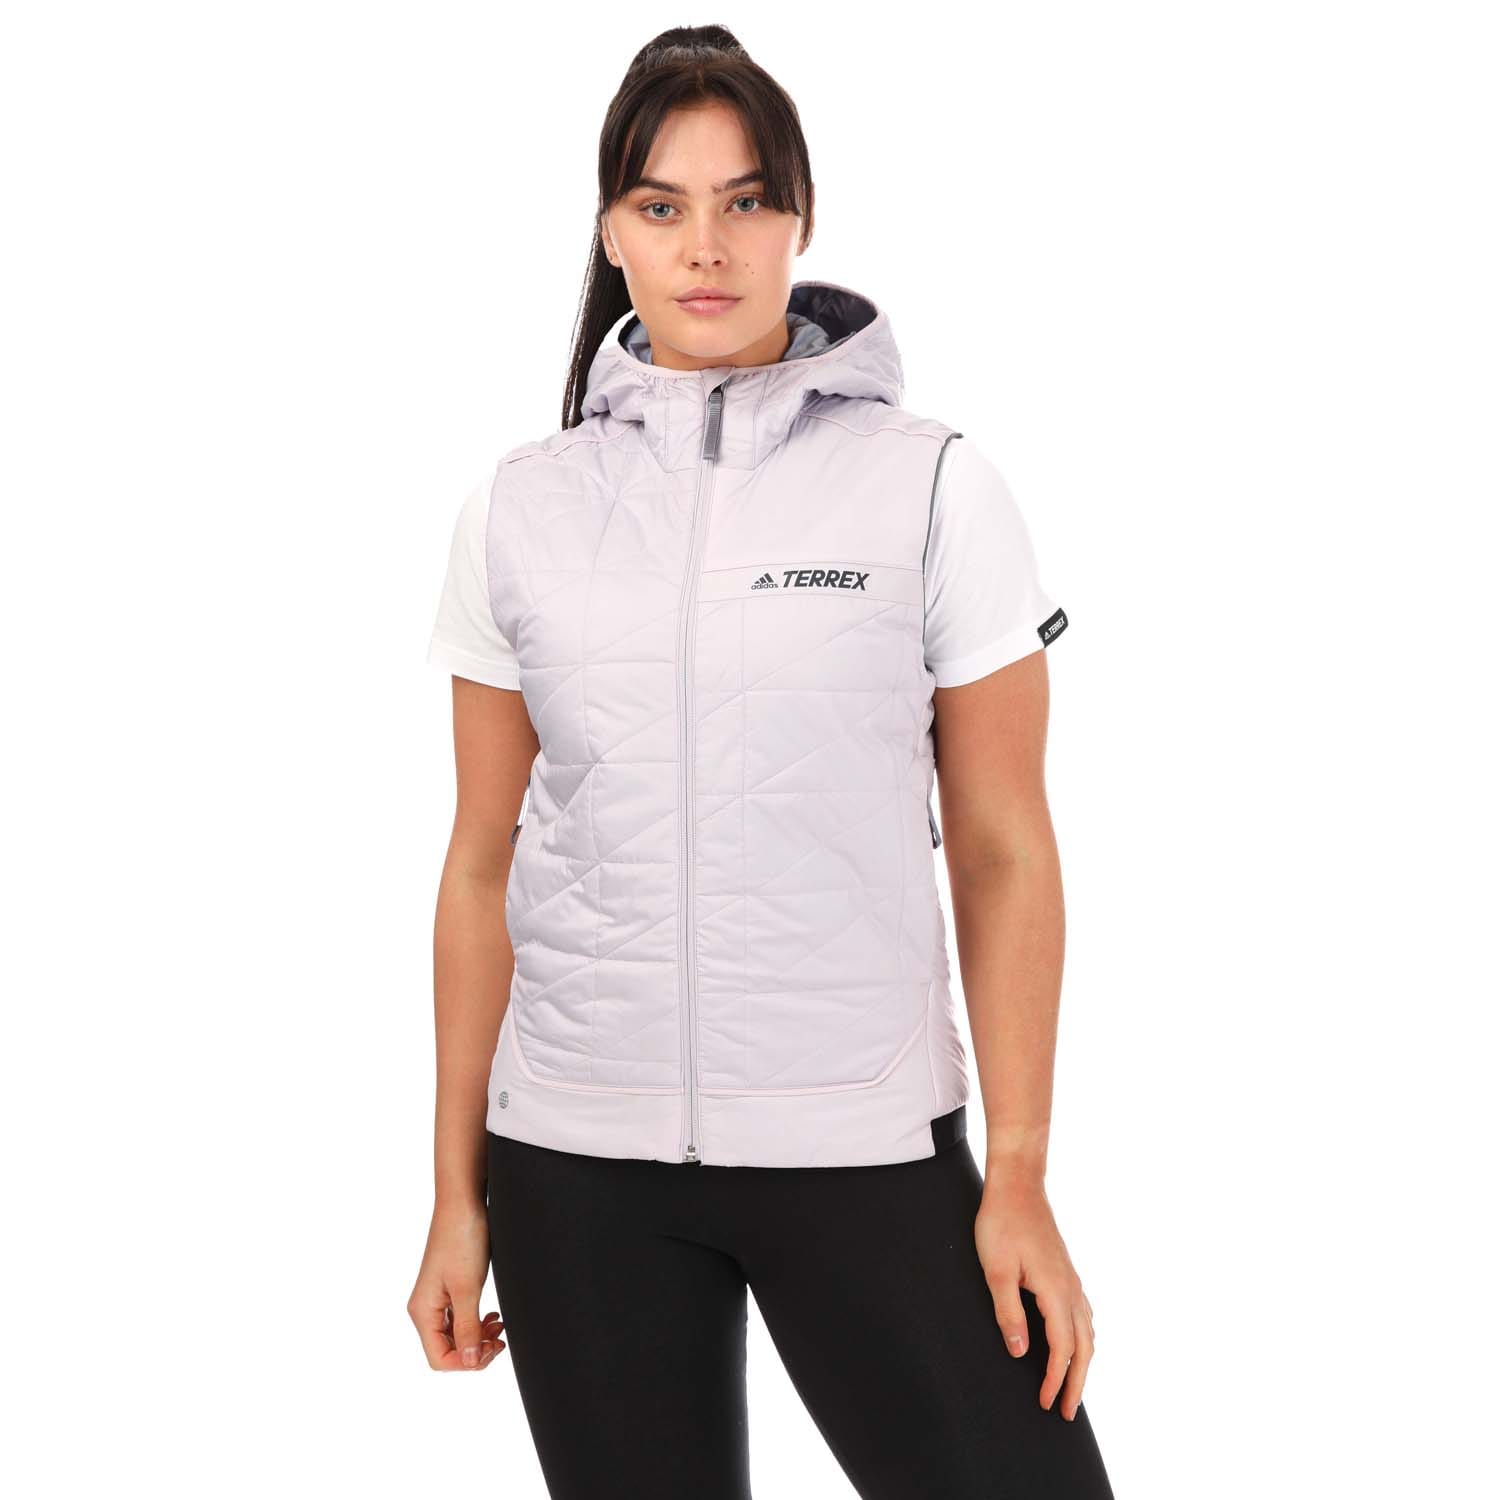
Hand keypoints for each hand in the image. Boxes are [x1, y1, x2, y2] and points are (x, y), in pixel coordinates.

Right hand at [408, 1197, 505, 1370]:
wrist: (464, 1202)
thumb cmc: (462, 1239)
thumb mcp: (467, 1288)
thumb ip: (468, 1328)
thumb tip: (469, 1362)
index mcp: (423, 1312)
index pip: (439, 1359)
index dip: (466, 1362)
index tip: (492, 1348)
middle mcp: (426, 1308)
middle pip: (447, 1350)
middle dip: (475, 1351)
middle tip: (500, 1338)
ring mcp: (438, 1298)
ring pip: (456, 1335)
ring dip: (478, 1337)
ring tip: (498, 1327)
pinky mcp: (450, 1287)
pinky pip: (461, 1318)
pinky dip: (477, 1322)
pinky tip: (492, 1317)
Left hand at [973, 1176, 1094, 1419]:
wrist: (1017, 1185)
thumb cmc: (1002, 1224)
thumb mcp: (996, 1270)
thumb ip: (1009, 1313)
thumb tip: (1020, 1354)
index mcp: (1056, 1290)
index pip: (1062, 1348)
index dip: (1056, 1379)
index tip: (1047, 1403)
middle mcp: (1071, 1287)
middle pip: (1084, 1346)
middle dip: (1078, 1382)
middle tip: (1069, 1412)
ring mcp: (1071, 1278)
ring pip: (1088, 1331)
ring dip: (1083, 1363)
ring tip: (1073, 1386)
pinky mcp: (1066, 1271)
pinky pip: (1083, 1314)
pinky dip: (1083, 1338)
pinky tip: (1075, 1342)